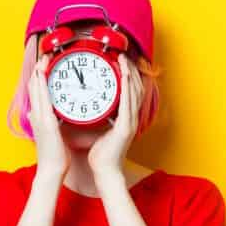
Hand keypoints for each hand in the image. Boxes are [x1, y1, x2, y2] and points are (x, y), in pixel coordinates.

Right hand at [27, 53, 70, 178]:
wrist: (51, 170)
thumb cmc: (54, 156)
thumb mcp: (49, 136)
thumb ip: (45, 124)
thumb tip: (40, 116)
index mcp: (39, 118)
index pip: (36, 93)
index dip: (38, 77)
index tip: (44, 65)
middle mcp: (36, 116)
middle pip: (34, 87)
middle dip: (38, 70)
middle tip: (44, 55)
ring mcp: (40, 118)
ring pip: (36, 90)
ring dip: (39, 73)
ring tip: (44, 59)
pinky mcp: (46, 121)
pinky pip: (43, 98)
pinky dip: (42, 85)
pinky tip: (44, 75)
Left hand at [88, 53, 142, 177]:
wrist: (104, 171)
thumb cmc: (101, 154)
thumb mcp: (100, 130)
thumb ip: (99, 117)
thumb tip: (89, 106)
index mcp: (125, 118)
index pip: (131, 91)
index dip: (129, 75)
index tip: (123, 62)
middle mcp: (131, 118)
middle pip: (136, 88)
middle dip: (131, 70)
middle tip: (124, 55)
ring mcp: (130, 122)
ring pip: (134, 92)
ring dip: (129, 74)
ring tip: (124, 59)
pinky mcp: (125, 127)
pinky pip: (128, 102)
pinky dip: (127, 87)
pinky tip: (124, 75)